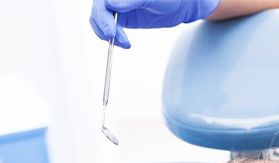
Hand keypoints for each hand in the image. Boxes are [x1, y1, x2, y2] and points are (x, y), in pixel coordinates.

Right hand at [90, 0, 219, 47]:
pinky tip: (125, 43)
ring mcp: (118, 7)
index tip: (111, 32)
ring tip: (124, 43)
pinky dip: (114, 38)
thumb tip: (112, 4)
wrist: (180, 6)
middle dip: (104, 27)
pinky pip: (111, 28)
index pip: (102, 2)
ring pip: (101, 21)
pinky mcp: (123, 18)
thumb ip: (131, 0)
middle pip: (98, 12)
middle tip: (115, 39)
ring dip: (108, 35)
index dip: (102, 17)